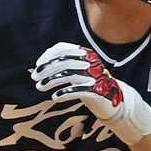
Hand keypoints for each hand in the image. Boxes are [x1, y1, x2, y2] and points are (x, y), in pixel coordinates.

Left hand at [31, 43, 150, 146]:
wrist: (115, 102)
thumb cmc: (92, 86)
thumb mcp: (77, 72)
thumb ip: (64, 65)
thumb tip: (42, 62)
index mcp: (86, 54)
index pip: (64, 49)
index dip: (48, 56)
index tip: (37, 66)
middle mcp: (91, 63)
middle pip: (64, 62)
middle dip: (46, 69)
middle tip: (35, 78)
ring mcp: (95, 76)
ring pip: (68, 74)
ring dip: (51, 80)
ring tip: (39, 88)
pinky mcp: (97, 91)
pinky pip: (78, 91)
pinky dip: (64, 93)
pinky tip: (54, 97)